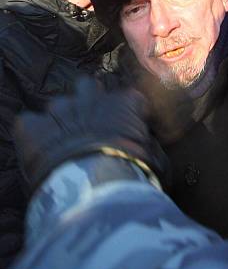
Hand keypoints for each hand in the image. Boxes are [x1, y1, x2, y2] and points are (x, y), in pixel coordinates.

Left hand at [14, 78, 168, 192]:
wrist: (98, 183)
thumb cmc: (135, 170)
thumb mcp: (156, 158)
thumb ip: (151, 144)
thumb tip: (150, 144)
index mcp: (125, 103)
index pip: (131, 97)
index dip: (130, 112)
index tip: (132, 126)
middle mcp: (92, 98)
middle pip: (88, 85)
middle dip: (89, 99)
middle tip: (92, 122)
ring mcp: (60, 110)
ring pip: (59, 103)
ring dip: (63, 117)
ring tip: (65, 138)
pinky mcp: (33, 127)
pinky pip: (29, 122)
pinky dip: (35, 133)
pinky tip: (42, 148)